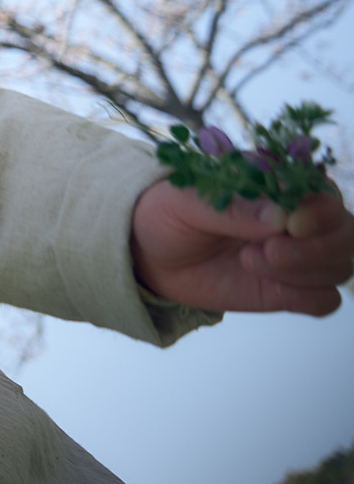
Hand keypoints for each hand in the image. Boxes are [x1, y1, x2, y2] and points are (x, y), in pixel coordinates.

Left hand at [131, 179, 353, 315]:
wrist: (149, 253)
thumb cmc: (166, 213)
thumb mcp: (186, 202)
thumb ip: (233, 208)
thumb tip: (282, 217)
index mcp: (277, 183)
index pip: (324, 193)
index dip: (318, 210)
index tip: (291, 224)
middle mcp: (298, 218)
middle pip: (347, 232)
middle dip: (317, 247)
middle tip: (269, 252)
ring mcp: (298, 255)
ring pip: (341, 266)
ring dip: (304, 271)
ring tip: (248, 261)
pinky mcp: (290, 289)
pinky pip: (326, 300)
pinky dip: (307, 297)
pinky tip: (270, 287)